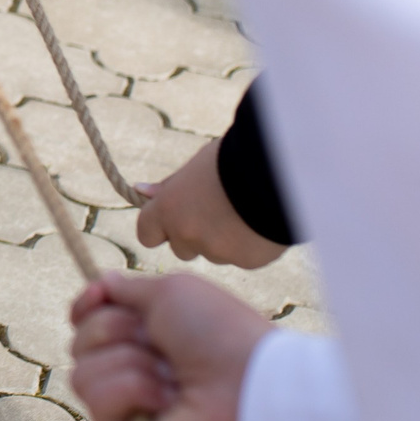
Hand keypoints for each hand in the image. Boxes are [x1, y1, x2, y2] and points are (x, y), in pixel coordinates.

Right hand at [68, 271, 271, 420]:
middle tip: (157, 342)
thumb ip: (127, 289)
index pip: (89, 321)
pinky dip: (131, 391)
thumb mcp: (172, 293)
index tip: (99, 296)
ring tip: (170, 378)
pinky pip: (98, 401)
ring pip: (82, 372)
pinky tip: (165, 401)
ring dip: (128, 362)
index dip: (87, 306)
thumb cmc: (221, 336)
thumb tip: (101, 285)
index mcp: (148, 337)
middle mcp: (135, 371)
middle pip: (79, 342)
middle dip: (113, 330)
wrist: (251, 390)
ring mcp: (129, 408)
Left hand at [136, 138, 287, 268]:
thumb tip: (141, 191)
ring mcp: (217, 251)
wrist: (279, 172)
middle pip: (180, 247)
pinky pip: (241, 257)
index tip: (172, 217)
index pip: (146, 233)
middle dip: (193, 235)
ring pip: (212, 253)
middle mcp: (187, 235)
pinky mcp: (246, 262)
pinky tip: (260, 221)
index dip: (159, 226)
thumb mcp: (197, 165)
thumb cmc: (233, 158)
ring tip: (243, 212)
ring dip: (221, 241)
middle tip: (216, 209)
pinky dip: (247, 245)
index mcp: (169, 209)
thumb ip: (171, 186)